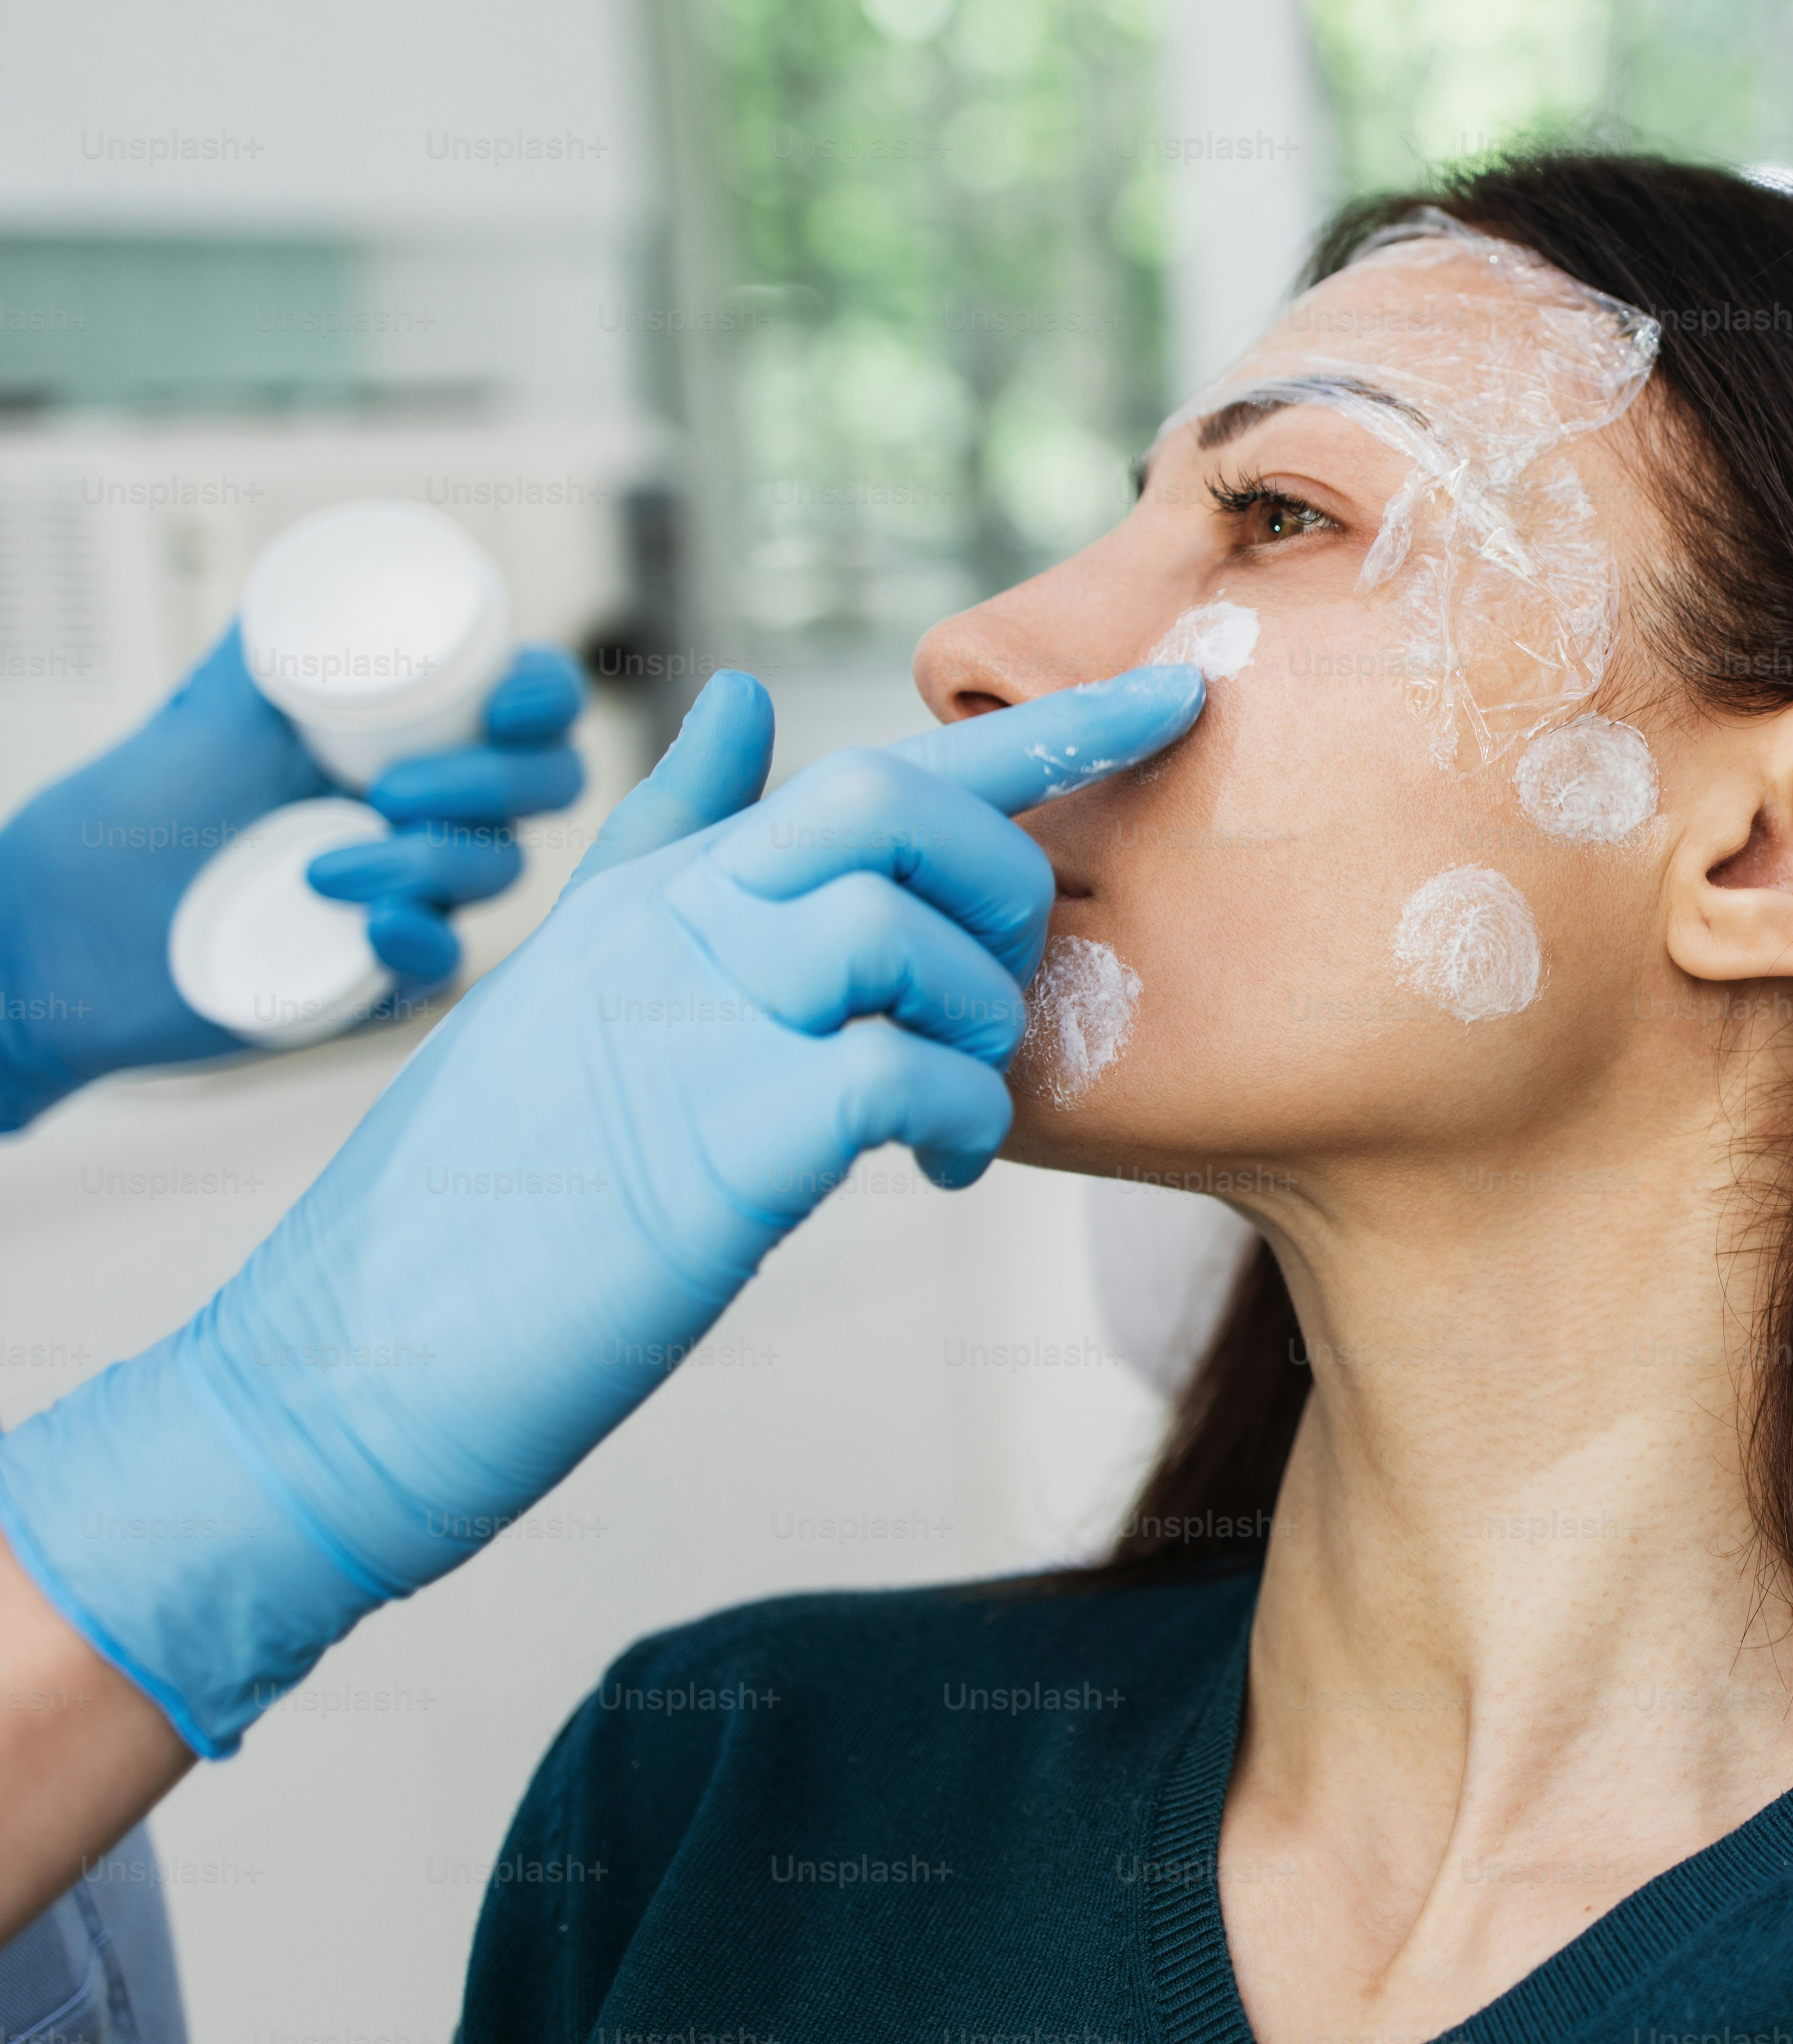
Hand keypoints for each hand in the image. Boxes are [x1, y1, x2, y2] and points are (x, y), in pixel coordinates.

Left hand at [0, 627, 586, 1129]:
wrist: (58, 934)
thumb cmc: (125, 822)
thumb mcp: (205, 710)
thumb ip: (273, 643)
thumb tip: (325, 565)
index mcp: (407, 734)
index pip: (528, 704)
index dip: (547, 697)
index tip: (507, 705)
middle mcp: (430, 809)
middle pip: (547, 786)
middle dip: (495, 783)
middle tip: (393, 790)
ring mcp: (417, 889)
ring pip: (501, 869)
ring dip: (434, 864)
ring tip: (322, 870)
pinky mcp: (388, 969)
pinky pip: (450, 963)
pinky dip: (424, 944)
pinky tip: (368, 930)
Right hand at [0, 663, 1203, 1755]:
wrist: (340, 1375)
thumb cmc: (476, 1201)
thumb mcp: (568, 990)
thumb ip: (664, 844)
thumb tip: (740, 702)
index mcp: (653, 895)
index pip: (857, 763)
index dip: (1047, 728)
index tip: (1172, 696)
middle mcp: (672, 928)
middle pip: (894, 801)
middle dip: (999, 880)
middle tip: (990, 1000)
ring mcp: (689, 1024)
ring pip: (905, 924)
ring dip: (976, 1020)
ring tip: (947, 1112)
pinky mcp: (716, 1143)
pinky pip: (899, 1069)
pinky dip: (957, 1117)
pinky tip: (936, 1170)